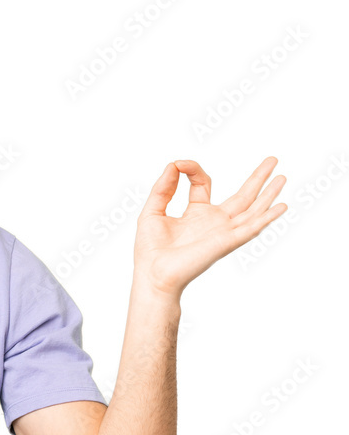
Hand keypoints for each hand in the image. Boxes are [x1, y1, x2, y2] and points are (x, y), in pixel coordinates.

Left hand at [133, 156, 286, 299]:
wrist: (153, 274)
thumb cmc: (151, 250)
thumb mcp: (153, 211)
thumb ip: (163, 188)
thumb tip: (174, 164)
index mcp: (196, 213)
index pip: (203, 184)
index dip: (193, 170)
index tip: (178, 164)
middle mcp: (214, 222)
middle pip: (242, 196)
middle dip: (257, 178)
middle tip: (273, 160)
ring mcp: (223, 232)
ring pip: (252, 209)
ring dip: (268, 194)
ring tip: (283, 177)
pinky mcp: (227, 241)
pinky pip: (252, 227)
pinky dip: (267, 217)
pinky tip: (281, 206)